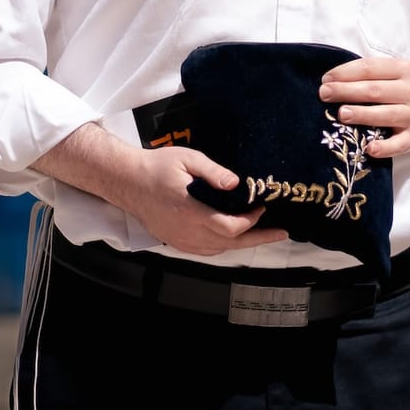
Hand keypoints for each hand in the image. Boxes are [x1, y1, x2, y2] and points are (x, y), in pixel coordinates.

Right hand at [126, 144, 288, 256]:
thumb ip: (213, 172)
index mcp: (190, 211)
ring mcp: (180, 240)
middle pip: (230, 244)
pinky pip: (205, 251)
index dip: (251, 221)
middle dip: (258, 239)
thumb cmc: (157, 167)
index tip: (261, 207)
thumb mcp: (187, 159)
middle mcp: (186, 231)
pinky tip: (234, 237)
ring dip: (241, 243)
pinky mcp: (175, 242)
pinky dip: (223, 246)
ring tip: (261, 234)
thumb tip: (236, 183)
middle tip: (281, 233)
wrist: (127, 182)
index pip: (229, 227)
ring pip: (218, 250)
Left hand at [320, 56, 409, 158]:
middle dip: (346, 91)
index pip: (369, 67)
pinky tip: (369, 149)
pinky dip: (385, 148)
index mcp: (402, 69)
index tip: (325, 80)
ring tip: (342, 114)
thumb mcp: (388, 75)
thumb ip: (365, 75)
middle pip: (374, 90)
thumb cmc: (396, 91)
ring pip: (385, 115)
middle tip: (324, 94)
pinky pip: (399, 144)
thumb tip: (329, 82)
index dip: (345, 73)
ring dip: (362, 114)